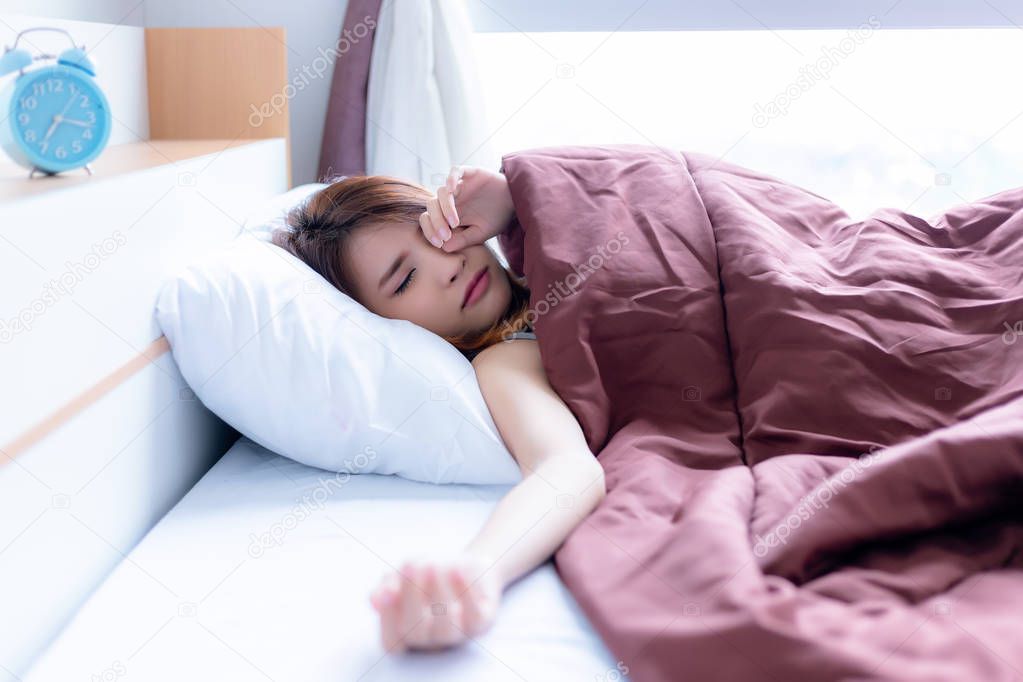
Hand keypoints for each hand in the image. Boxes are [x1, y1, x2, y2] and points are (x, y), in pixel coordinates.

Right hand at [370, 553, 501, 651]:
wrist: (465, 566)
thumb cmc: (427, 574)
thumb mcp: (402, 575)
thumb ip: (386, 586)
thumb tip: (375, 599)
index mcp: (408, 636)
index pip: (392, 643)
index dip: (388, 619)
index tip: (389, 589)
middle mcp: (432, 641)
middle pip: (416, 632)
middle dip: (412, 596)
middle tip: (413, 564)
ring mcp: (457, 636)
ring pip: (446, 627)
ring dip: (439, 591)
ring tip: (435, 564)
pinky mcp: (481, 624)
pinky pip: (474, 614)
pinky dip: (466, 590)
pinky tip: (458, 568)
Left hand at [420, 166, 515, 252]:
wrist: (516, 202)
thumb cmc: (497, 218)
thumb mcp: (480, 234)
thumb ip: (463, 240)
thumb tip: (444, 248)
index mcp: (449, 213)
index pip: (429, 218)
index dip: (429, 230)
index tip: (438, 242)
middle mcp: (451, 199)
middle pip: (432, 205)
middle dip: (435, 222)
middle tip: (445, 235)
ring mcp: (459, 185)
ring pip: (441, 192)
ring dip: (445, 207)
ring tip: (455, 222)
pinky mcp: (469, 173)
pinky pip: (455, 171)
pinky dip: (450, 178)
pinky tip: (452, 189)